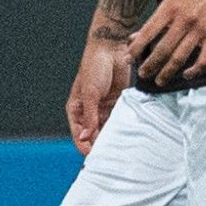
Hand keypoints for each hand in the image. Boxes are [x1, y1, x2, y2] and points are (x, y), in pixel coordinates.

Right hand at [66, 38, 130, 154]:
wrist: (111, 49)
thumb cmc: (94, 68)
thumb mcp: (90, 94)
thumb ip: (89, 116)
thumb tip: (85, 137)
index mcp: (76, 109)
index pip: (79, 134)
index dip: (85, 146)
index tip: (94, 157)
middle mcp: (89, 111)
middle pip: (94, 133)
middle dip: (101, 143)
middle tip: (111, 155)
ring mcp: (104, 107)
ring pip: (108, 127)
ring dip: (113, 135)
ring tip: (122, 147)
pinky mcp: (118, 101)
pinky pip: (120, 117)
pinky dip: (123, 124)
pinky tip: (129, 133)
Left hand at [129, 0, 205, 86]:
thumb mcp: (170, 0)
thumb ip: (155, 21)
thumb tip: (134, 38)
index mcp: (169, 9)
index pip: (147, 33)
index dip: (136, 49)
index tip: (128, 60)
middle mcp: (183, 20)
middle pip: (162, 50)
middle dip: (150, 65)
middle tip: (143, 74)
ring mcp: (200, 29)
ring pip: (180, 58)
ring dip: (167, 72)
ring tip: (159, 81)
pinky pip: (204, 59)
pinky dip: (195, 71)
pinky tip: (187, 75)